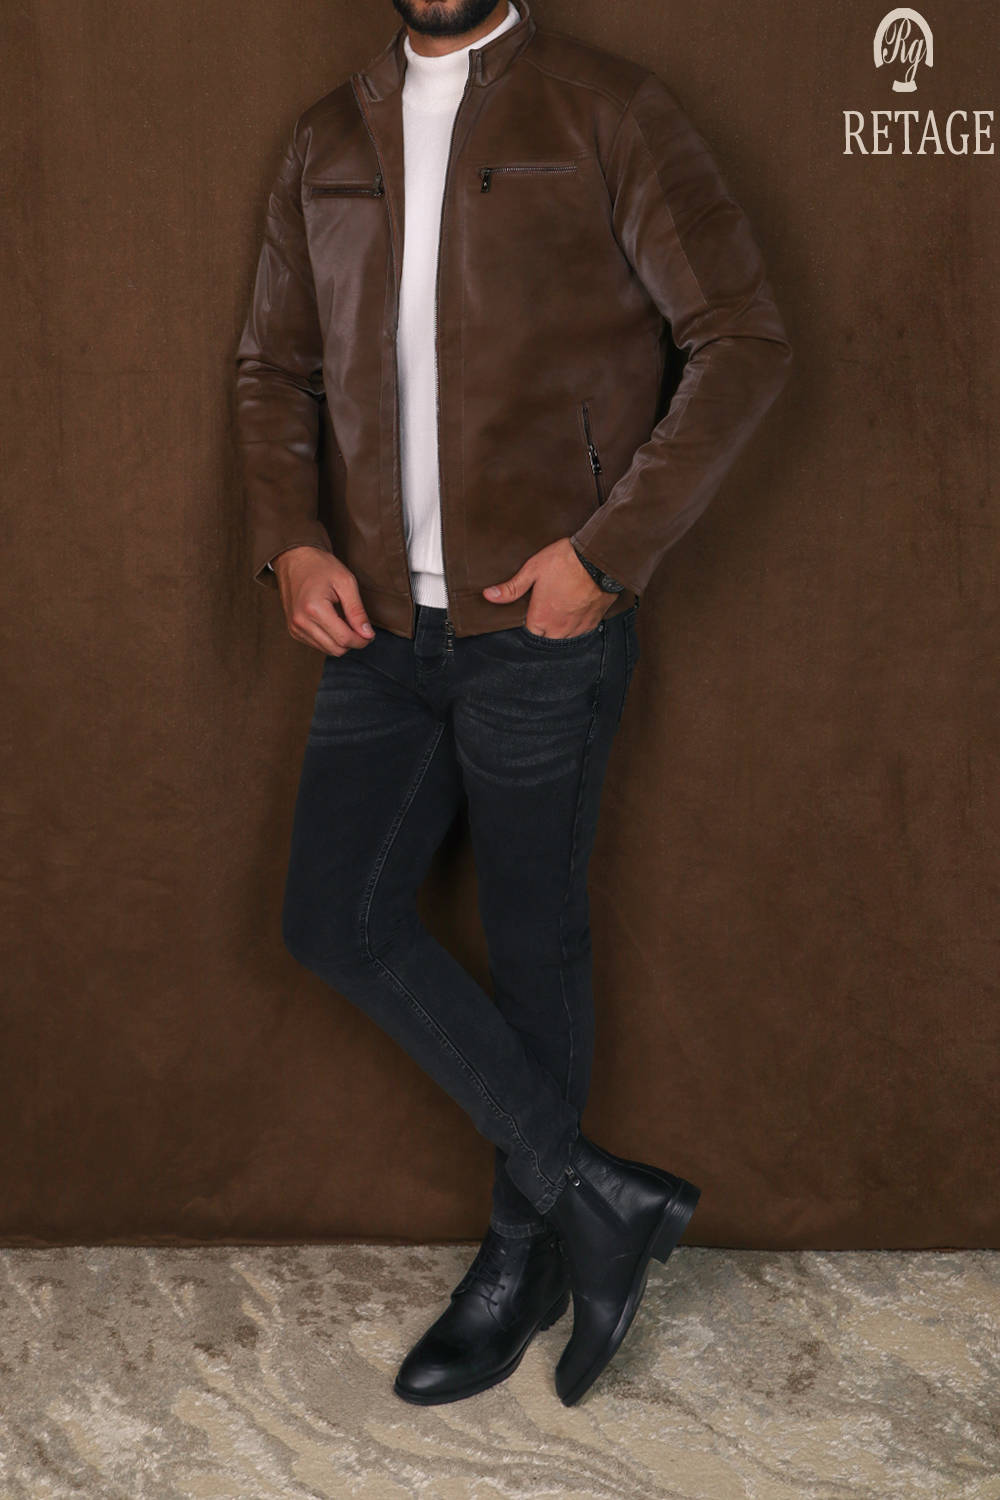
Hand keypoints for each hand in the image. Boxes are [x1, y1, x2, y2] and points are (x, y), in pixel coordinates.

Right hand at [272, 546, 374, 655]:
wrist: (295, 559)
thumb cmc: (320, 566)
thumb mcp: (346, 582)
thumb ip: (357, 611)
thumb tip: (368, 634)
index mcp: (314, 609)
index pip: (344, 639)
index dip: (362, 640)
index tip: (370, 633)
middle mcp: (301, 622)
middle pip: (336, 649)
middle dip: (353, 642)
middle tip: (361, 627)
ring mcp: (295, 628)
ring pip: (328, 650)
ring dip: (342, 641)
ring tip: (345, 621)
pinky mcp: (293, 631)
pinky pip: (318, 645)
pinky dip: (330, 639)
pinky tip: (333, 622)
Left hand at [483, 538, 607, 637]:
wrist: (598, 559)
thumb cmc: (565, 561)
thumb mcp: (533, 570)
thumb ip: (511, 588)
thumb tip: (488, 595)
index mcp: (541, 618)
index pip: (529, 634)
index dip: (528, 623)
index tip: (530, 612)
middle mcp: (559, 628)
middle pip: (546, 639)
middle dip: (543, 629)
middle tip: (545, 611)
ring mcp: (577, 626)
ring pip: (564, 638)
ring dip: (559, 630)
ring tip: (559, 612)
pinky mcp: (593, 622)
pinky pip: (581, 633)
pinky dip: (576, 627)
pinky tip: (574, 613)